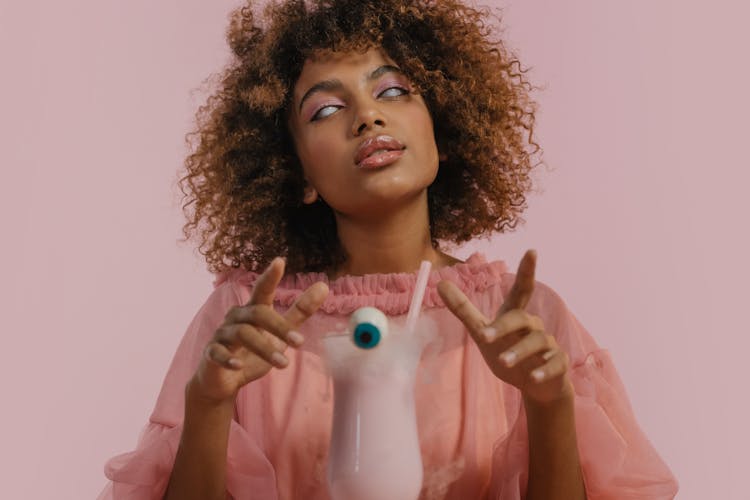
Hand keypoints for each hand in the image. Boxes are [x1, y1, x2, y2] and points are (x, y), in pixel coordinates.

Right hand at [190, 257, 328, 404]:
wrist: (222, 381)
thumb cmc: (253, 352)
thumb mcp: (280, 333)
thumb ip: (299, 312)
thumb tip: (324, 286)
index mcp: (254, 310)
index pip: (263, 289)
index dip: (270, 276)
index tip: (280, 261)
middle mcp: (237, 317)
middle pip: (258, 313)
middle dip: (280, 327)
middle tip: (300, 342)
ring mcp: (222, 334)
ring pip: (242, 333)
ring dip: (264, 347)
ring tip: (283, 363)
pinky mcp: (210, 353)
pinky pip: (217, 352)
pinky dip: (228, 358)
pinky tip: (238, 365)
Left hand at [437, 249, 572, 404]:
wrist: (537, 385)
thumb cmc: (508, 353)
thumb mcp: (482, 332)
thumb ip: (463, 309)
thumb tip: (440, 283)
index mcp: (515, 316)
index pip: (522, 289)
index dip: (527, 270)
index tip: (531, 251)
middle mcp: (533, 327)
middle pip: (521, 318)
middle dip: (504, 326)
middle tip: (485, 337)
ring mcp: (548, 345)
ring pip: (537, 341)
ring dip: (520, 351)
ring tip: (503, 363)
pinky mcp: (558, 364)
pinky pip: (555, 364)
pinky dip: (545, 370)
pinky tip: (534, 378)